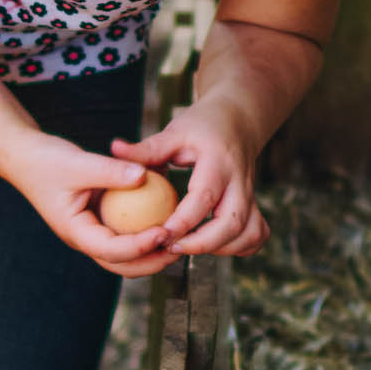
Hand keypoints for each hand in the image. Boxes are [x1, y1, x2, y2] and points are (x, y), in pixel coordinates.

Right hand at [9, 131, 182, 277]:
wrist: (27, 158)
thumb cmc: (48, 160)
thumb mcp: (78, 163)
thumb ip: (111, 171)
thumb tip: (144, 175)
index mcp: (75, 232)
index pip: (110, 250)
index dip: (139, 246)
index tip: (164, 232)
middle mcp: (85, 239)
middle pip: (121, 264)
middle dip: (152, 262)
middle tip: (181, 248)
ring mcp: (92, 233)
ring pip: (126, 255)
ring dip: (152, 253)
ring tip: (181, 240)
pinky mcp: (100, 222)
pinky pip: (126, 233)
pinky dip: (145, 232)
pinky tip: (169, 219)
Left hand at [110, 100, 269, 261]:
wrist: (238, 119)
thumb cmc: (200, 126)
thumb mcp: (175, 132)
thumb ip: (147, 148)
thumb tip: (113, 148)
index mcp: (217, 162)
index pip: (204, 197)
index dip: (183, 221)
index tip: (161, 235)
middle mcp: (239, 182)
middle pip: (232, 223)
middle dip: (202, 244)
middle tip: (170, 247)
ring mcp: (250, 196)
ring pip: (248, 233)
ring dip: (220, 249)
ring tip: (188, 246)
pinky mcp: (254, 205)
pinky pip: (256, 235)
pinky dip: (238, 248)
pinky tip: (213, 247)